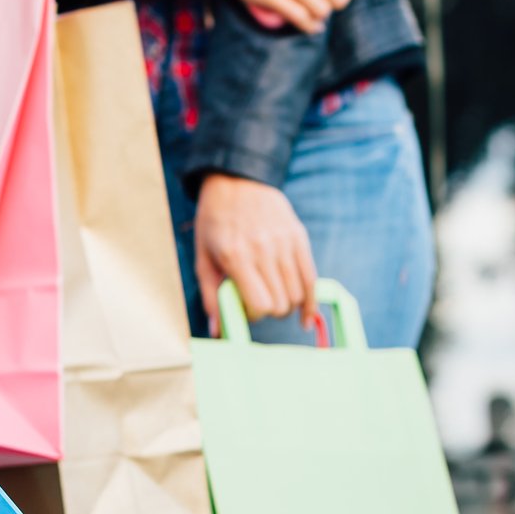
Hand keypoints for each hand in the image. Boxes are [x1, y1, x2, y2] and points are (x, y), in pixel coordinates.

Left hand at [194, 174, 317, 330]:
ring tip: (273, 295)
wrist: (236, 181)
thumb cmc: (215, 223)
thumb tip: (219, 332)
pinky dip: (310, 302)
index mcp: (236, 256)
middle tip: (257, 299)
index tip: (244, 306)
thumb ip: (211, 297)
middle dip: (269, 311)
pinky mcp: (299, 237)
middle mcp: (263, 250)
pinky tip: (306, 317)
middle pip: (280, 304)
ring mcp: (284, 243)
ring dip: (286, 305)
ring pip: (296, 295)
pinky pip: (311, 279)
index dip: (252, 314)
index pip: (260, 305)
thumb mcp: (203, 258)